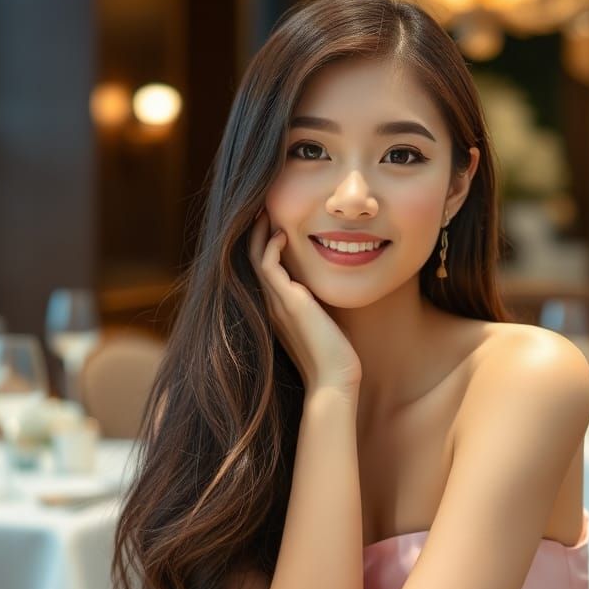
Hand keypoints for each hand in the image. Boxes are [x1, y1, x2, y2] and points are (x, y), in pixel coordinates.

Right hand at [249, 212, 361, 393]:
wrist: (334, 379)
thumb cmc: (335, 356)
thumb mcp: (326, 323)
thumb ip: (322, 306)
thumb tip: (334, 292)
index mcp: (279, 309)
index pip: (264, 270)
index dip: (264, 244)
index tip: (274, 223)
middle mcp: (272, 305)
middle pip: (253, 260)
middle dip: (256, 233)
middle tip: (262, 209)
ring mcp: (276, 303)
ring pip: (255, 259)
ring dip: (259, 233)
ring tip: (265, 211)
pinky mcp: (287, 302)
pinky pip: (267, 265)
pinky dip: (270, 246)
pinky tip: (282, 233)